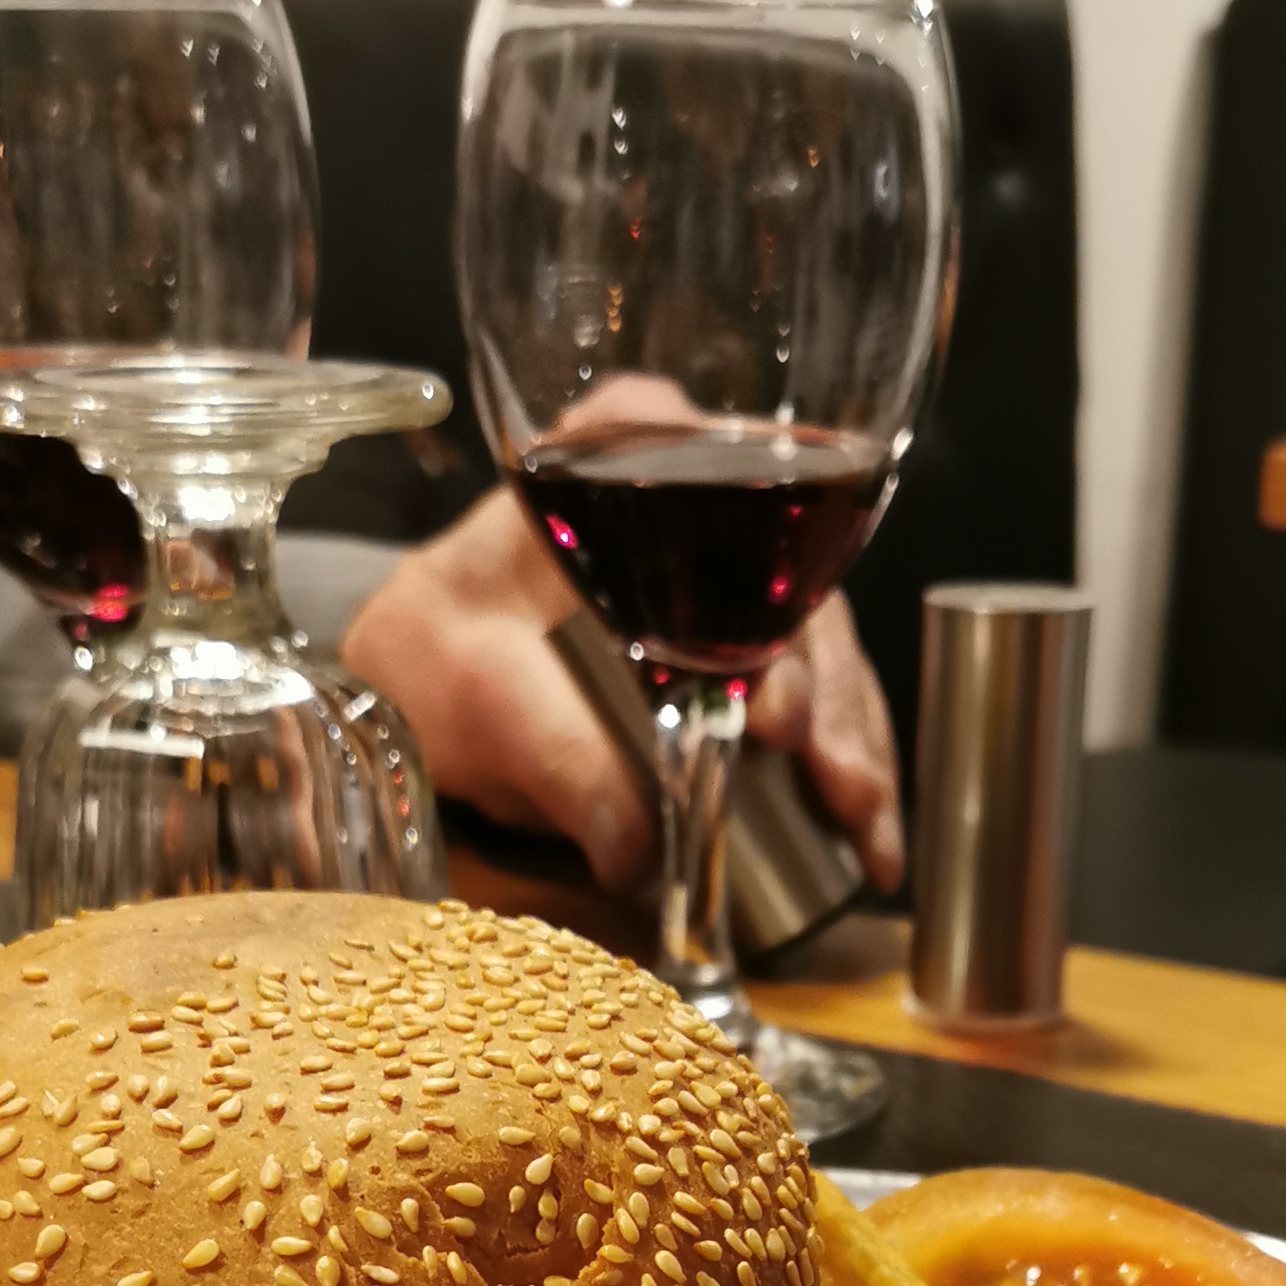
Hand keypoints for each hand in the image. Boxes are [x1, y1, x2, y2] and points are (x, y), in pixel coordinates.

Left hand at [339, 485, 903, 894]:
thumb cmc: (437, 651)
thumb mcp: (482, 696)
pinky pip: (815, 684)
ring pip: (822, 643)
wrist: (418, 674)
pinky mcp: (750, 626)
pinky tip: (866, 825)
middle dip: (829, 703)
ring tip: (868, 829)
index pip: (728, 516)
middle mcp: (700, 479)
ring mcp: (737, 554)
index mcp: (628, 440)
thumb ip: (558, 759)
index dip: (768, 626)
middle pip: (797, 592)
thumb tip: (633, 845)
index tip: (778, 716)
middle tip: (841, 787)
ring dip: (851, 741)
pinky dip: (842, 754)